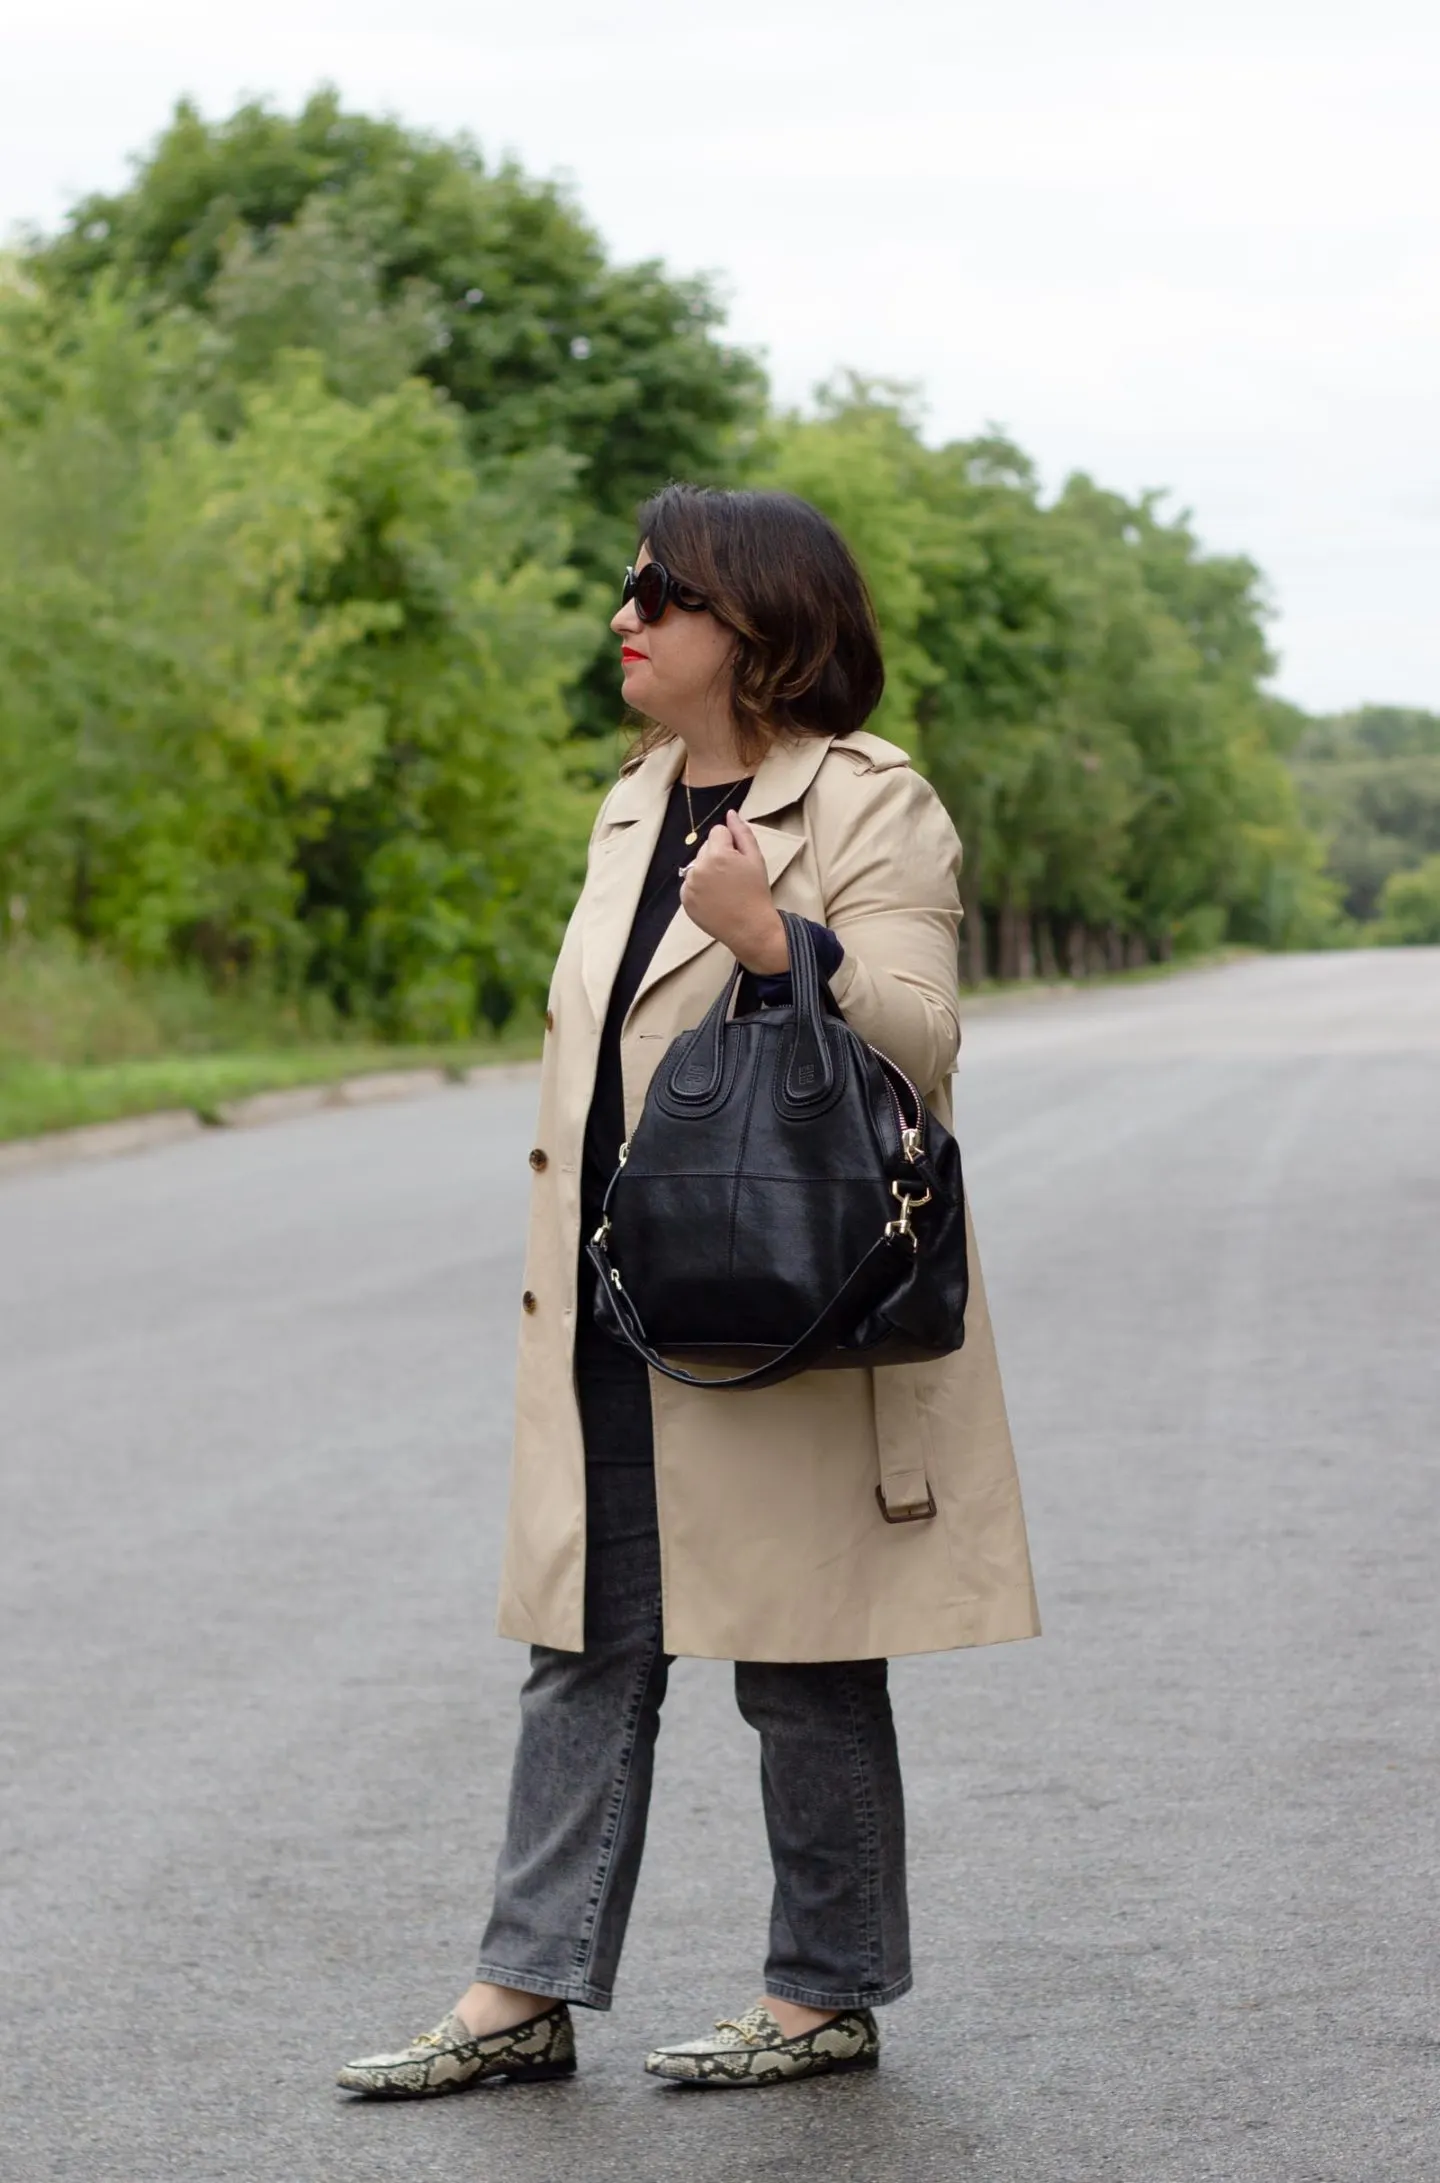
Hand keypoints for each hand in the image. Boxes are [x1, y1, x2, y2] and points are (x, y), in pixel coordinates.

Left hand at [680, 809, 788, 973]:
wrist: (749, 927)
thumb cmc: (756, 892)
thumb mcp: (755, 859)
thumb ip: (742, 832)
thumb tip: (730, 813)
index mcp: (717, 854)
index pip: (718, 831)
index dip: (731, 843)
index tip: (739, 861)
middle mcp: (699, 867)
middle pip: (706, 847)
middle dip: (718, 855)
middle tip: (733, 876)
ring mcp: (689, 884)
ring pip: (697, 864)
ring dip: (708, 870)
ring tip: (724, 888)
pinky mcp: (685, 899)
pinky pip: (690, 882)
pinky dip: (700, 886)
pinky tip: (714, 897)